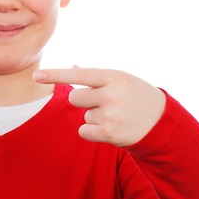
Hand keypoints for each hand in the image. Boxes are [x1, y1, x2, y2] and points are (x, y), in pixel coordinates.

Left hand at [34, 67, 165, 146]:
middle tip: (105, 103)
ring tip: (117, 116)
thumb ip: (96, 76)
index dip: (55, 75)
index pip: (78, 74)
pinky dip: (93, 132)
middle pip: (74, 97)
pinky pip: (83, 130)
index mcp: (113, 76)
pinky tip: (112, 128)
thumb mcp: (122, 80)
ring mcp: (109, 114)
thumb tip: (74, 65)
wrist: (162, 123)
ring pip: (83, 115)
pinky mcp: (108, 133)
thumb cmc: (138, 96)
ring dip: (95, 117)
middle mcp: (110, 94)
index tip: (35, 76)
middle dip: (83, 101)